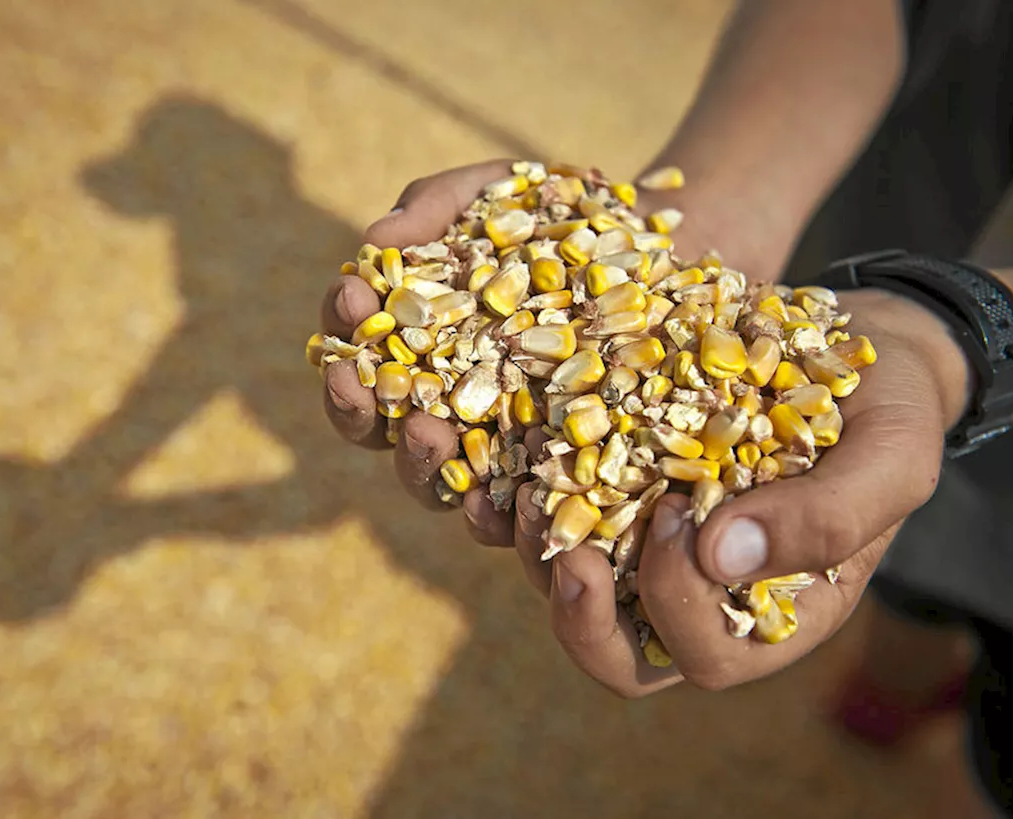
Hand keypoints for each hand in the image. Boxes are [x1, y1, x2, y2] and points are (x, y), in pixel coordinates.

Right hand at [318, 158, 782, 548]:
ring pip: (444, 484)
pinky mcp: (568, 482)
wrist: (673, 254)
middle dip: (362, 408)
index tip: (349, 298)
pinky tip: (510, 494)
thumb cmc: (568, 219)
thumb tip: (379, 238)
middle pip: (384, 430)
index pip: (358, 358)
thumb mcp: (501, 190)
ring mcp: (506, 453)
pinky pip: (530, 511)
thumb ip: (436, 205)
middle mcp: (450, 411)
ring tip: (431, 433)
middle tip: (363, 384)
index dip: (339, 335)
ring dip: (424, 464)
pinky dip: (512, 511)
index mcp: (420, 351)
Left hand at [546, 287, 971, 695]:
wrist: (854, 335)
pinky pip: (546, 504)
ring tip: (513, 491)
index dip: (676, 606)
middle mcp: (696, 590)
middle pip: (618, 650)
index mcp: (768, 610)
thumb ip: (828, 518)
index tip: (677, 516)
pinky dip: (509, 488)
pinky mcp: (609, 478)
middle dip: (579, 615)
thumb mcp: (890, 457)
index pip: (703, 655)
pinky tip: (487, 456)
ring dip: (530, 549)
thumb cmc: (886, 406)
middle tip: (565, 554)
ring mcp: (644, 538)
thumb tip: (721, 559)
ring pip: (566, 582)